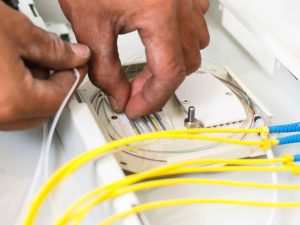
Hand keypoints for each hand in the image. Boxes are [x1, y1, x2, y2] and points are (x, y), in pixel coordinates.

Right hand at [0, 2, 90, 129]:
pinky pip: (4, 107)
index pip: (62, 97)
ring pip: (24, 110)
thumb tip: (78, 55)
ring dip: (34, 87)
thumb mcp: (18, 31)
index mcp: (13, 100)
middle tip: (56, 61)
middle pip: (45, 108)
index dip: (74, 77)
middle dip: (55, 84)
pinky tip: (10, 67)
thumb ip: (56, 49)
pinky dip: (14, 91)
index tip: (77, 63)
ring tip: (25, 57)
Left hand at [59, 0, 209, 117]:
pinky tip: (164, 39)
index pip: (168, 74)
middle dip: (160, 84)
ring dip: (174, 63)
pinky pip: (196, 22)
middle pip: (186, 64)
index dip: (152, 99)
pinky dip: (181, 39)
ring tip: (149, 67)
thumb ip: (105, 69)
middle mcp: (181, 4)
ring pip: (195, 45)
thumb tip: (118, 95)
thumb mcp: (89, 23)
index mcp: (160, 13)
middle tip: (137, 90)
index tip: (137, 108)